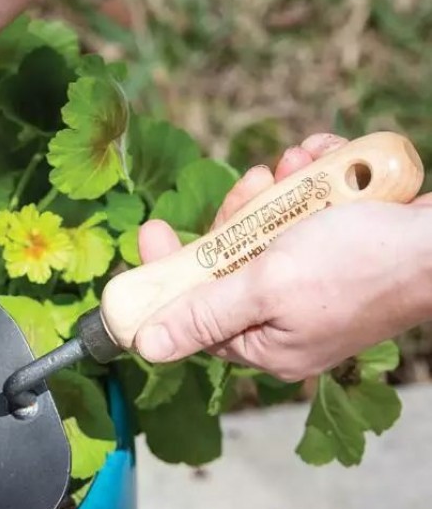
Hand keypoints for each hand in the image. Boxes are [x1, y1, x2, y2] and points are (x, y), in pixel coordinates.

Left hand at [134, 134, 431, 380]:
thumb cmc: (361, 264)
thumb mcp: (267, 286)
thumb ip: (204, 313)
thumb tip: (145, 346)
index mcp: (265, 344)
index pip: (194, 312)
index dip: (169, 268)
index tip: (154, 228)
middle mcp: (286, 322)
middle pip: (230, 263)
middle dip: (240, 213)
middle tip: (256, 180)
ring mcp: (314, 288)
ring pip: (267, 230)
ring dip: (278, 190)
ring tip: (299, 165)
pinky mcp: (339, 256)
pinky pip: (305, 217)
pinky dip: (312, 185)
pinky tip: (323, 162)